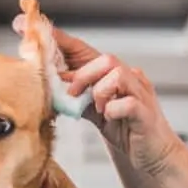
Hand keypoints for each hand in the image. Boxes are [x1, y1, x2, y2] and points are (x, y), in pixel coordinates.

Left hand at [12, 15, 185, 174]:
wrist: (156, 156)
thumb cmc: (128, 131)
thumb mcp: (97, 111)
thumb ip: (79, 96)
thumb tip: (52, 85)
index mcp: (116, 75)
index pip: (85, 50)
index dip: (59, 40)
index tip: (31, 31)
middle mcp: (131, 79)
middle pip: (105, 58)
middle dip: (82, 74)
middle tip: (72, 94)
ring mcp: (141, 94)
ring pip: (117, 74)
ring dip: (98, 90)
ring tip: (97, 108)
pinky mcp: (146, 114)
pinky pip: (128, 103)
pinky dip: (113, 109)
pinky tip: (111, 118)